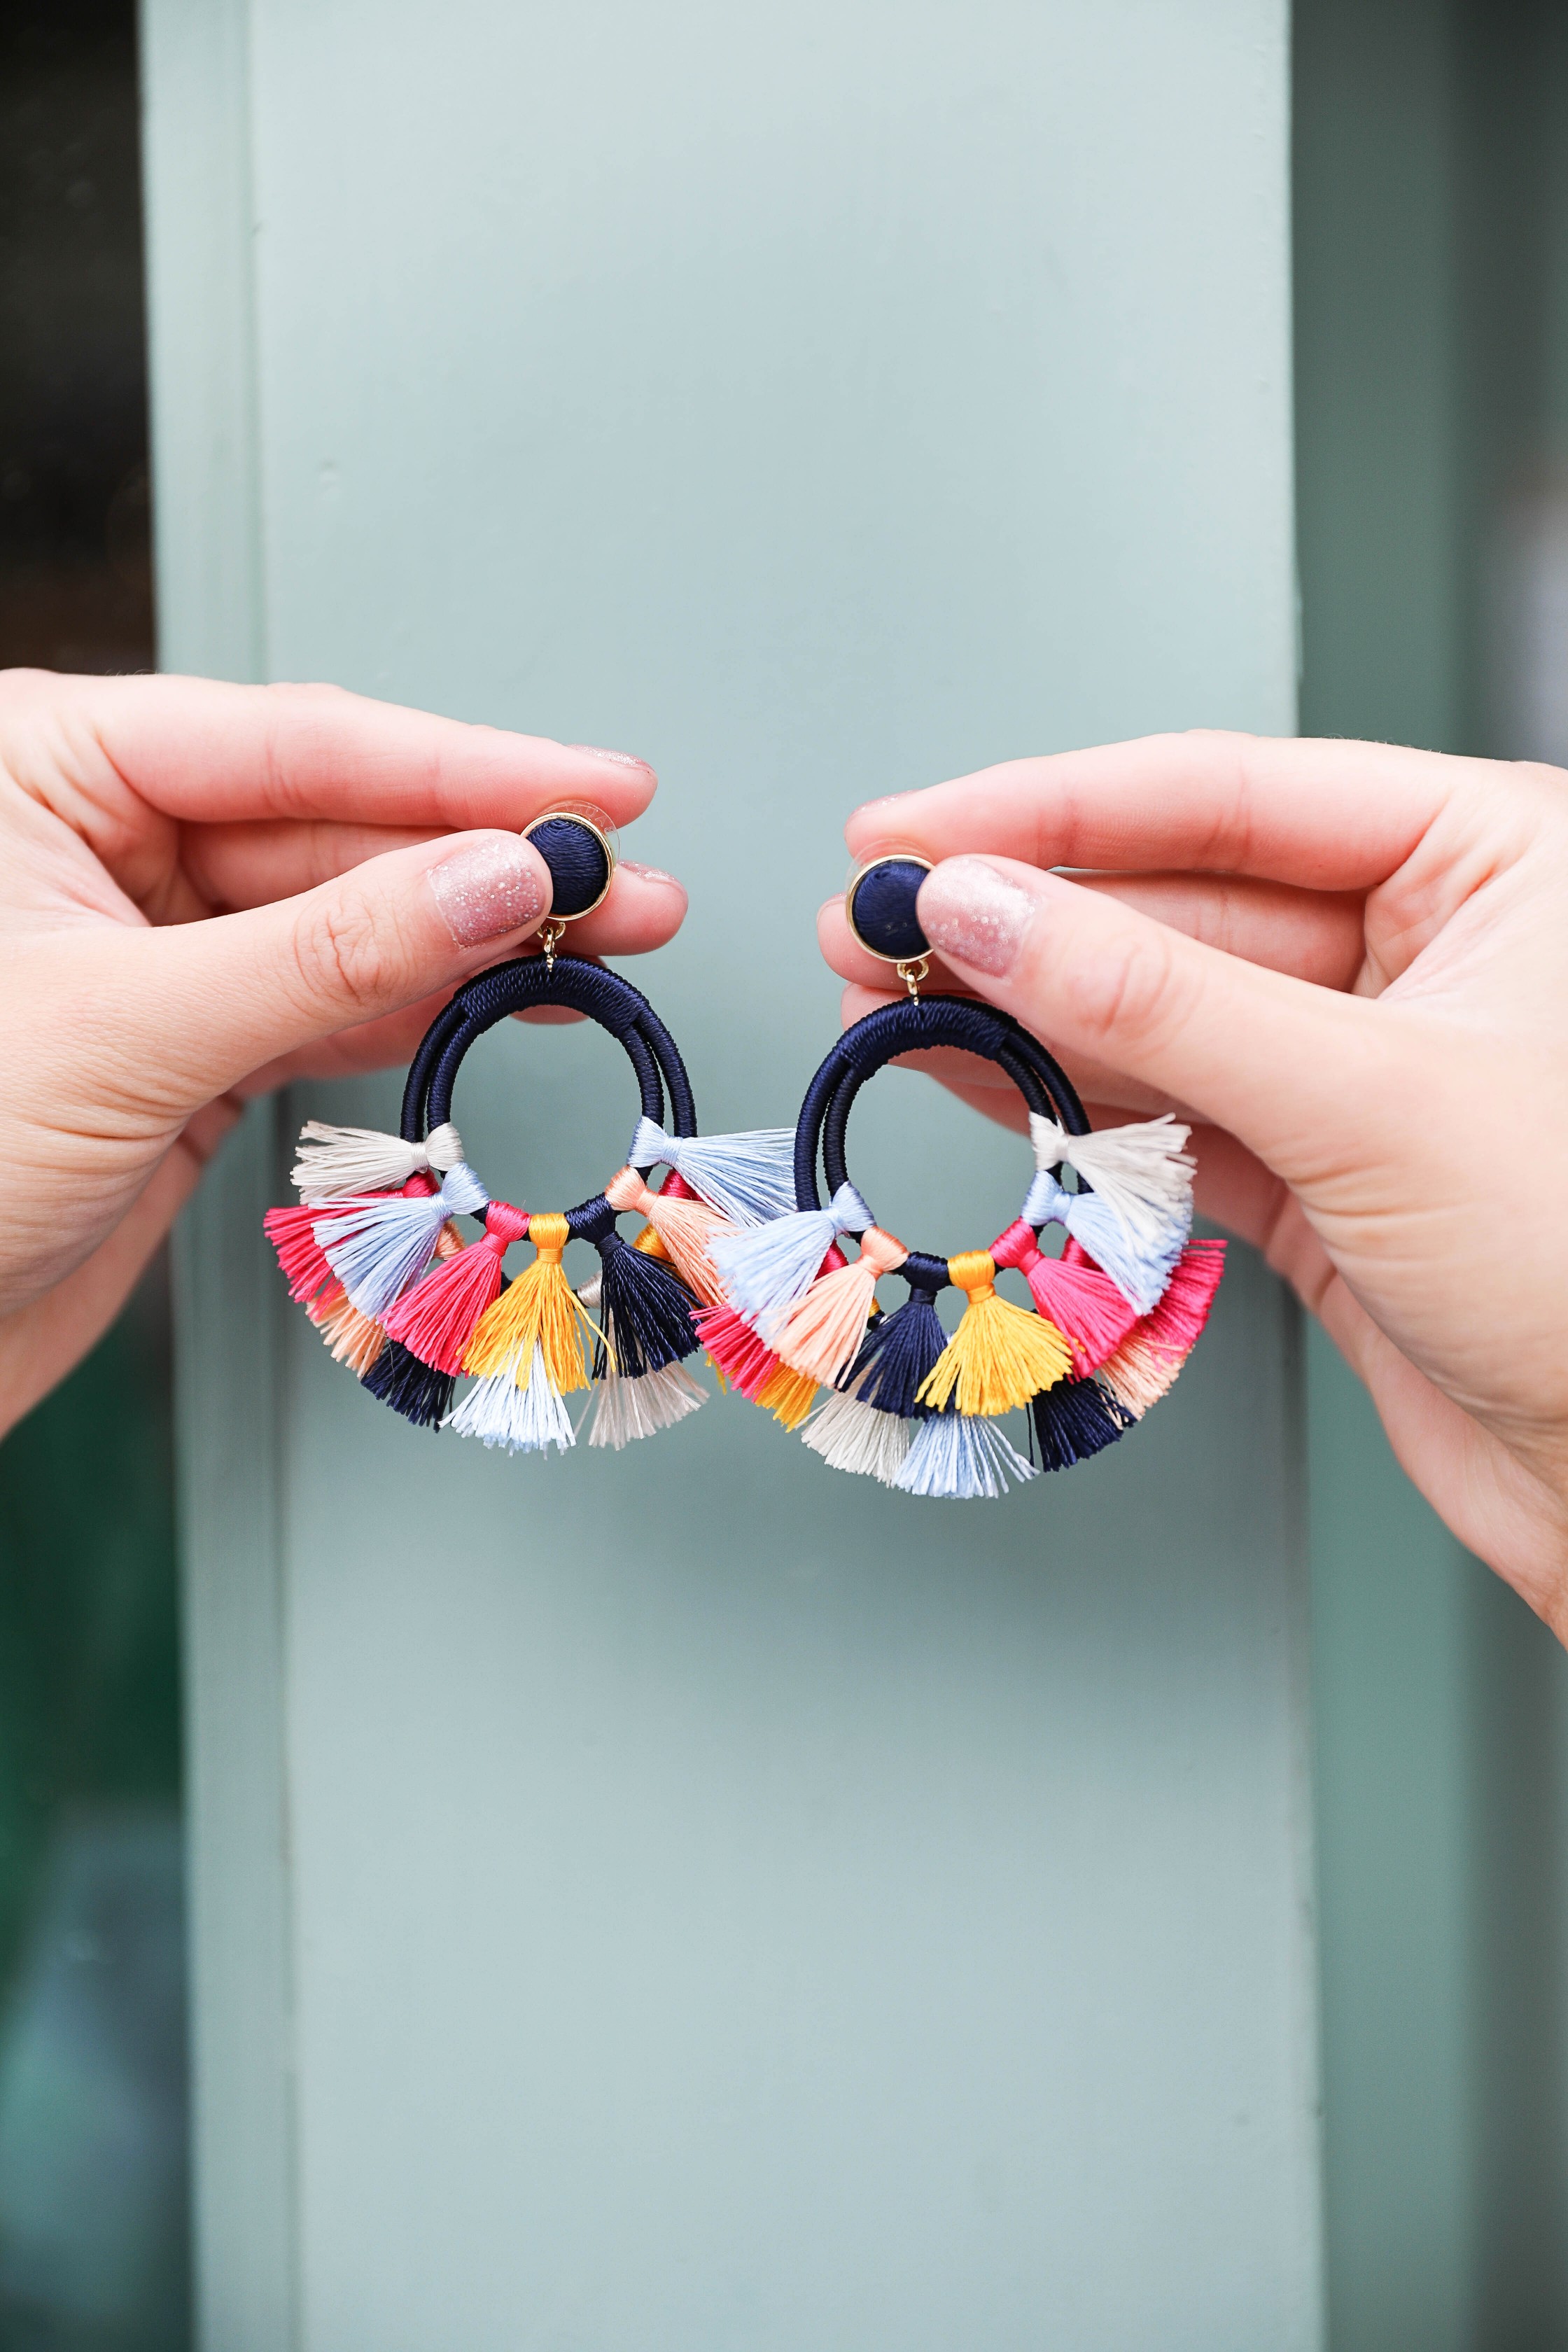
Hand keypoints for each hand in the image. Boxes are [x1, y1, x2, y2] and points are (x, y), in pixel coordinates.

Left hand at [0, 668, 684, 1432]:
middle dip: (489, 857)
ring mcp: (153, 944)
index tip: (584, 787)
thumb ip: (327, 953)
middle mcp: (100, 838)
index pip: (288, 742)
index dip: (457, 765)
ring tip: (610, 941)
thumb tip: (492, 880)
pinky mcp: (191, 1041)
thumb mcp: (127, 1031)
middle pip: (339, 825)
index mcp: (42, 767)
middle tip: (621, 881)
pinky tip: (521, 997)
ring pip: (352, 918)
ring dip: (482, 937)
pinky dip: (430, 1009)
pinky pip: (334, 1002)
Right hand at [820, 734, 1567, 1629]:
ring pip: (1159, 1014)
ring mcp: (1368, 1065)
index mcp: (1492, 859)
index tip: (921, 832)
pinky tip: (974, 1074)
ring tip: (888, 1002)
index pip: (1231, 796)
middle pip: (1177, 901)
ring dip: (1020, 1014)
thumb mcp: (1369, 1102)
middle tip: (874, 926)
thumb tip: (992, 911)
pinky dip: (1069, 1104)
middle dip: (1018, 919)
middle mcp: (1430, 946)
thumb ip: (1157, 1003)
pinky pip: (1170, 1112)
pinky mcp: (1322, 1174)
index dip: (1054, 809)